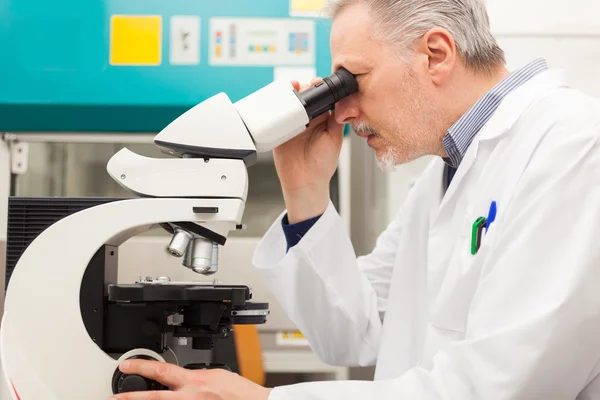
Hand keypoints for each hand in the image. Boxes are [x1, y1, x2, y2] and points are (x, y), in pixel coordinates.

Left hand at [108, 359, 271, 399]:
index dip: (140, 365)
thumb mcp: (217, 374)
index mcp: (194, 381)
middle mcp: (189, 398)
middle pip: (152, 397)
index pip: (161, 370)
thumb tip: (184, 377)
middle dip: (129, 397)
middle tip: (112, 397)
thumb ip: (196, 376)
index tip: (125, 364)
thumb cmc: (240, 392)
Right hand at [273, 78, 344, 223]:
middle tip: (302, 86)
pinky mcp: (279, 131)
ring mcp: (293, 125)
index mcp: (323, 120)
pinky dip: (276, 108)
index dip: (319, 87)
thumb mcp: (334, 139)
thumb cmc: (322, 165)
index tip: (317, 82)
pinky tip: (279, 102)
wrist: (304, 182)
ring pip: (290, 104)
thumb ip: (335, 120)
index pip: (321, 97)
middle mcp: (308, 120)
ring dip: (289, 95)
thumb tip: (339, 100)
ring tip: (292, 90)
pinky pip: (276, 116)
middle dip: (303, 88)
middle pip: (304, 96)